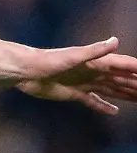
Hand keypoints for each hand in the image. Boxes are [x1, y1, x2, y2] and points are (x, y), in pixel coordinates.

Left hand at [16, 37, 136, 114]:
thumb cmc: (48, 60)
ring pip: (111, 90)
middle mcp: (94, 72)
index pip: (124, 66)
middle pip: (121, 79)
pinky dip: (103, 106)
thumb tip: (115, 41)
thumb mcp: (74, 56)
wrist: (26, 71)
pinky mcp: (74, 94)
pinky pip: (93, 101)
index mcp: (97, 62)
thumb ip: (96, 50)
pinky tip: (114, 111)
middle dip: (136, 84)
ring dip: (126, 94)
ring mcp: (84, 83)